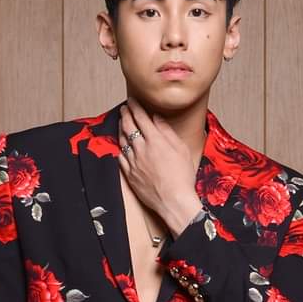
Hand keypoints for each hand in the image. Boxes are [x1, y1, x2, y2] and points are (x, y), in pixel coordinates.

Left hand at [117, 97, 202, 230]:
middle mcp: (141, 149)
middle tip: (124, 108)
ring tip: (121, 122)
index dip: (135, 106)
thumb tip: (157, 119)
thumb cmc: (182, 177)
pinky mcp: (130, 175)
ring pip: (122, 140)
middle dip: (125, 114)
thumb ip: (167, 132)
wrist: (174, 201)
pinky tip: (122, 146)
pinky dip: (120, 148)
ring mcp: (133, 162)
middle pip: (128, 126)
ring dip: (121, 128)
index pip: (141, 117)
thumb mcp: (181, 149)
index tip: (132, 100)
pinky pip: (121, 158)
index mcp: (155, 140)